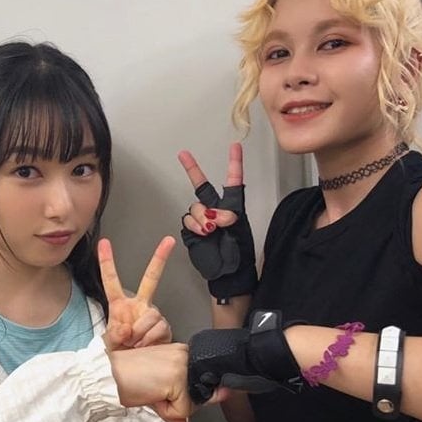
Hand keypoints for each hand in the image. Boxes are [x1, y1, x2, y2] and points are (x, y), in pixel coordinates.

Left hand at [98, 236, 173, 350]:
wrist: (135, 369)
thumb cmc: (119, 353)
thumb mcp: (108, 343)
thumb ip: (114, 334)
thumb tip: (126, 328)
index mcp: (120, 305)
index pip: (111, 280)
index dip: (107, 261)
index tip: (104, 243)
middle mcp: (139, 305)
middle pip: (151, 278)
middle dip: (160, 258)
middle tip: (168, 241)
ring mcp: (153, 315)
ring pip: (152, 314)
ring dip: (141, 332)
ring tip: (134, 343)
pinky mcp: (165, 327)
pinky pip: (160, 328)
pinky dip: (150, 339)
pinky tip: (145, 345)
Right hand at [109, 343, 192, 421]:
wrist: (107, 374)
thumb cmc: (125, 377)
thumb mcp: (154, 389)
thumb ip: (172, 404)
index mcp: (180, 353)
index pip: (195, 384)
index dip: (178, 397)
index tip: (160, 391)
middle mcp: (185, 355)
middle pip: (195, 394)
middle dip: (175, 402)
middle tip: (153, 390)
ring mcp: (184, 366)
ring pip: (191, 403)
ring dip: (170, 406)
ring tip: (152, 392)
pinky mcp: (179, 379)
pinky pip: (182, 411)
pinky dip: (166, 411)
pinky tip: (151, 395)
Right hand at [177, 143, 256, 302]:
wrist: (227, 275)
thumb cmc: (238, 256)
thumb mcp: (238, 233)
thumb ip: (227, 219)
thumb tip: (213, 215)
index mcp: (233, 207)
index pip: (233, 181)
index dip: (234, 163)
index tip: (235, 147)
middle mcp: (216, 210)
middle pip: (201, 186)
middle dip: (192, 169)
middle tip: (183, 154)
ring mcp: (203, 220)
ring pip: (195, 207)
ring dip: (202, 216)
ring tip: (212, 229)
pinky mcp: (192, 230)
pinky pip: (188, 220)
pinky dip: (195, 225)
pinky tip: (203, 233)